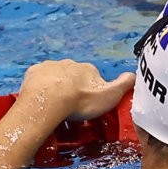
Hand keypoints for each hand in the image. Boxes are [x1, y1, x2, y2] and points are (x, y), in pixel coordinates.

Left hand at [17, 60, 134, 121]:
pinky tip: (41, 97)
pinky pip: (39, 77)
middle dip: (73, 87)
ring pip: (55, 76)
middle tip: (70, 105)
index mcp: (88, 69)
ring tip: (54, 104)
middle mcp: (70, 63)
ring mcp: (50, 66)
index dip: (91, 90)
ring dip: (56, 86)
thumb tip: (134, 74)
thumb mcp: (110, 96)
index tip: (87, 103)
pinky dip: (40, 85)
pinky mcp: (33, 72)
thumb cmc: (81, 101)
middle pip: (73, 75)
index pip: (93, 77)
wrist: (48, 101)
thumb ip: (124, 85)